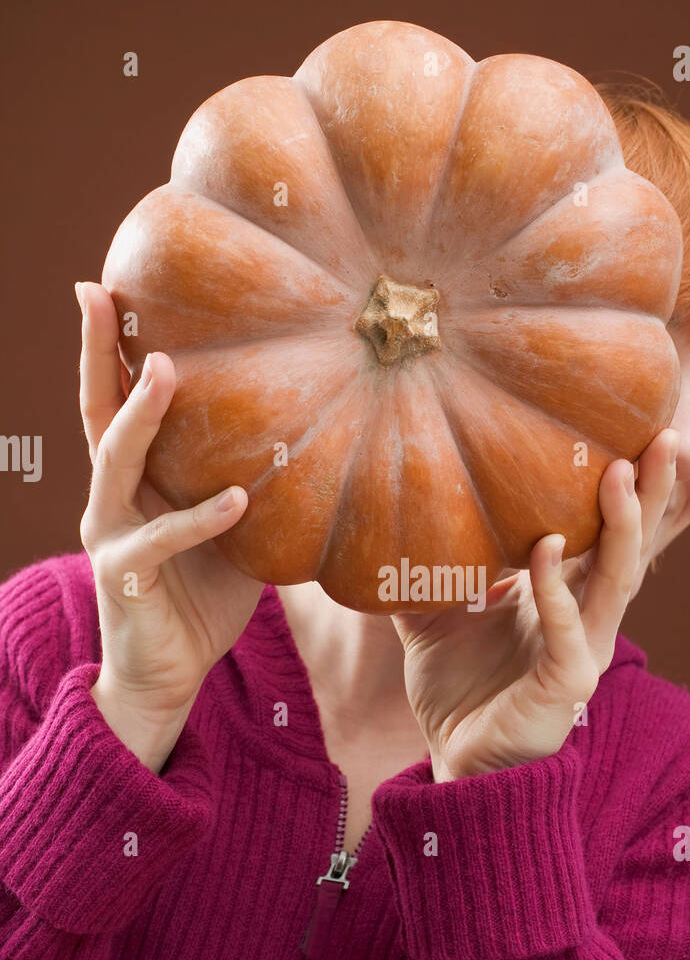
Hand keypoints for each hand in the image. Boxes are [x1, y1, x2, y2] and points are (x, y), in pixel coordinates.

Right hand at [76, 281, 261, 767]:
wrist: (169, 673)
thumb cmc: (201, 597)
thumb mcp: (234, 532)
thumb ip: (251, 484)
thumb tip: (323, 440)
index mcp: (134, 480)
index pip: (116, 402)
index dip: (107, 347)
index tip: (105, 286)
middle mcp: (110, 497)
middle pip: (96, 411)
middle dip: (95, 351)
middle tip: (97, 293)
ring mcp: (110, 534)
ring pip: (116, 461)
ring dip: (140, 414)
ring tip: (162, 367)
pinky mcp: (125, 576)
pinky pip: (164, 538)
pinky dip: (200, 517)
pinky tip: (238, 499)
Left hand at [390, 429, 680, 780]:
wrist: (456, 762)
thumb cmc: (457, 691)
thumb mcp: (431, 616)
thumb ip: (424, 569)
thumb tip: (385, 515)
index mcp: (564, 596)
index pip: (603, 532)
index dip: (625, 487)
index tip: (631, 429)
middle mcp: (586, 618)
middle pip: (630, 545)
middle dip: (652, 492)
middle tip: (663, 435)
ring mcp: (584, 650)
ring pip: (617, 580)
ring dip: (623, 525)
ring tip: (622, 471)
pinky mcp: (568, 684)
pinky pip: (568, 630)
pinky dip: (557, 589)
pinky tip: (545, 549)